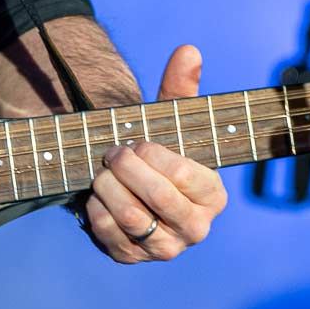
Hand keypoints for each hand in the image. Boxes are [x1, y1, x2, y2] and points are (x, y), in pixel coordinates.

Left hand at [79, 45, 228, 262]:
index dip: (152, 155)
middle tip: (112, 152)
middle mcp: (195, 228)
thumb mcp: (171, 120)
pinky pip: (109, 235)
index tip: (137, 142)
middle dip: (127, 169)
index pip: (182, 175)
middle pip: (158, 198)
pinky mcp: (132, 257)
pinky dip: (96, 209)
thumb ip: (181, 86)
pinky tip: (96, 194)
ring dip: (108, 187)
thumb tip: (188, 51)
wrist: (132, 187)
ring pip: (131, 218)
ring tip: (101, 170)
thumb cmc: (159, 151)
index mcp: (213, 195)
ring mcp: (164, 248)